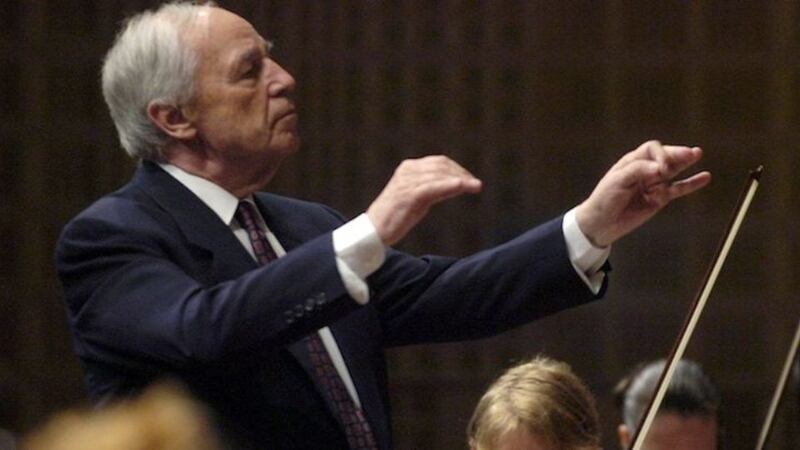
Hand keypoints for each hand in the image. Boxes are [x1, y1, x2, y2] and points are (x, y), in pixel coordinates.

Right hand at [367, 155, 481, 245]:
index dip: (458, 169)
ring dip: (461, 180)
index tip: (471, 180)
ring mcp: (407, 182)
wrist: (374, 231)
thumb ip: (434, 189)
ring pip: (439, 175)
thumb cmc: (396, 216)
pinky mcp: (408, 195)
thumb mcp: (418, 198)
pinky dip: (449, 185)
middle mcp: (408, 171)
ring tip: (476, 186)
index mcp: (409, 168)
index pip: (439, 162)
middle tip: (476, 185)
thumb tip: (457, 185)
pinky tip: (461, 186)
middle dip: (462, 174)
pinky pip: (432, 187)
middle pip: (442, 166)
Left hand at [575, 140, 710, 246]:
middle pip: (665, 156)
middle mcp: (645, 170)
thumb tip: (661, 168)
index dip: (660, 154)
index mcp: (632, 161)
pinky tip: (705, 177)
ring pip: (674, 170)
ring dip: (685, 162)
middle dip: (677, 154)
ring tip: (698, 154)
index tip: (662, 169)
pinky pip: (678, 189)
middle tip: (691, 154)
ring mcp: (654, 184)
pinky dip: (691, 184)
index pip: (652, 149)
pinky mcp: (660, 199)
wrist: (601, 223)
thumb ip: (638, 171)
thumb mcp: (617, 182)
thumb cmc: (604, 199)